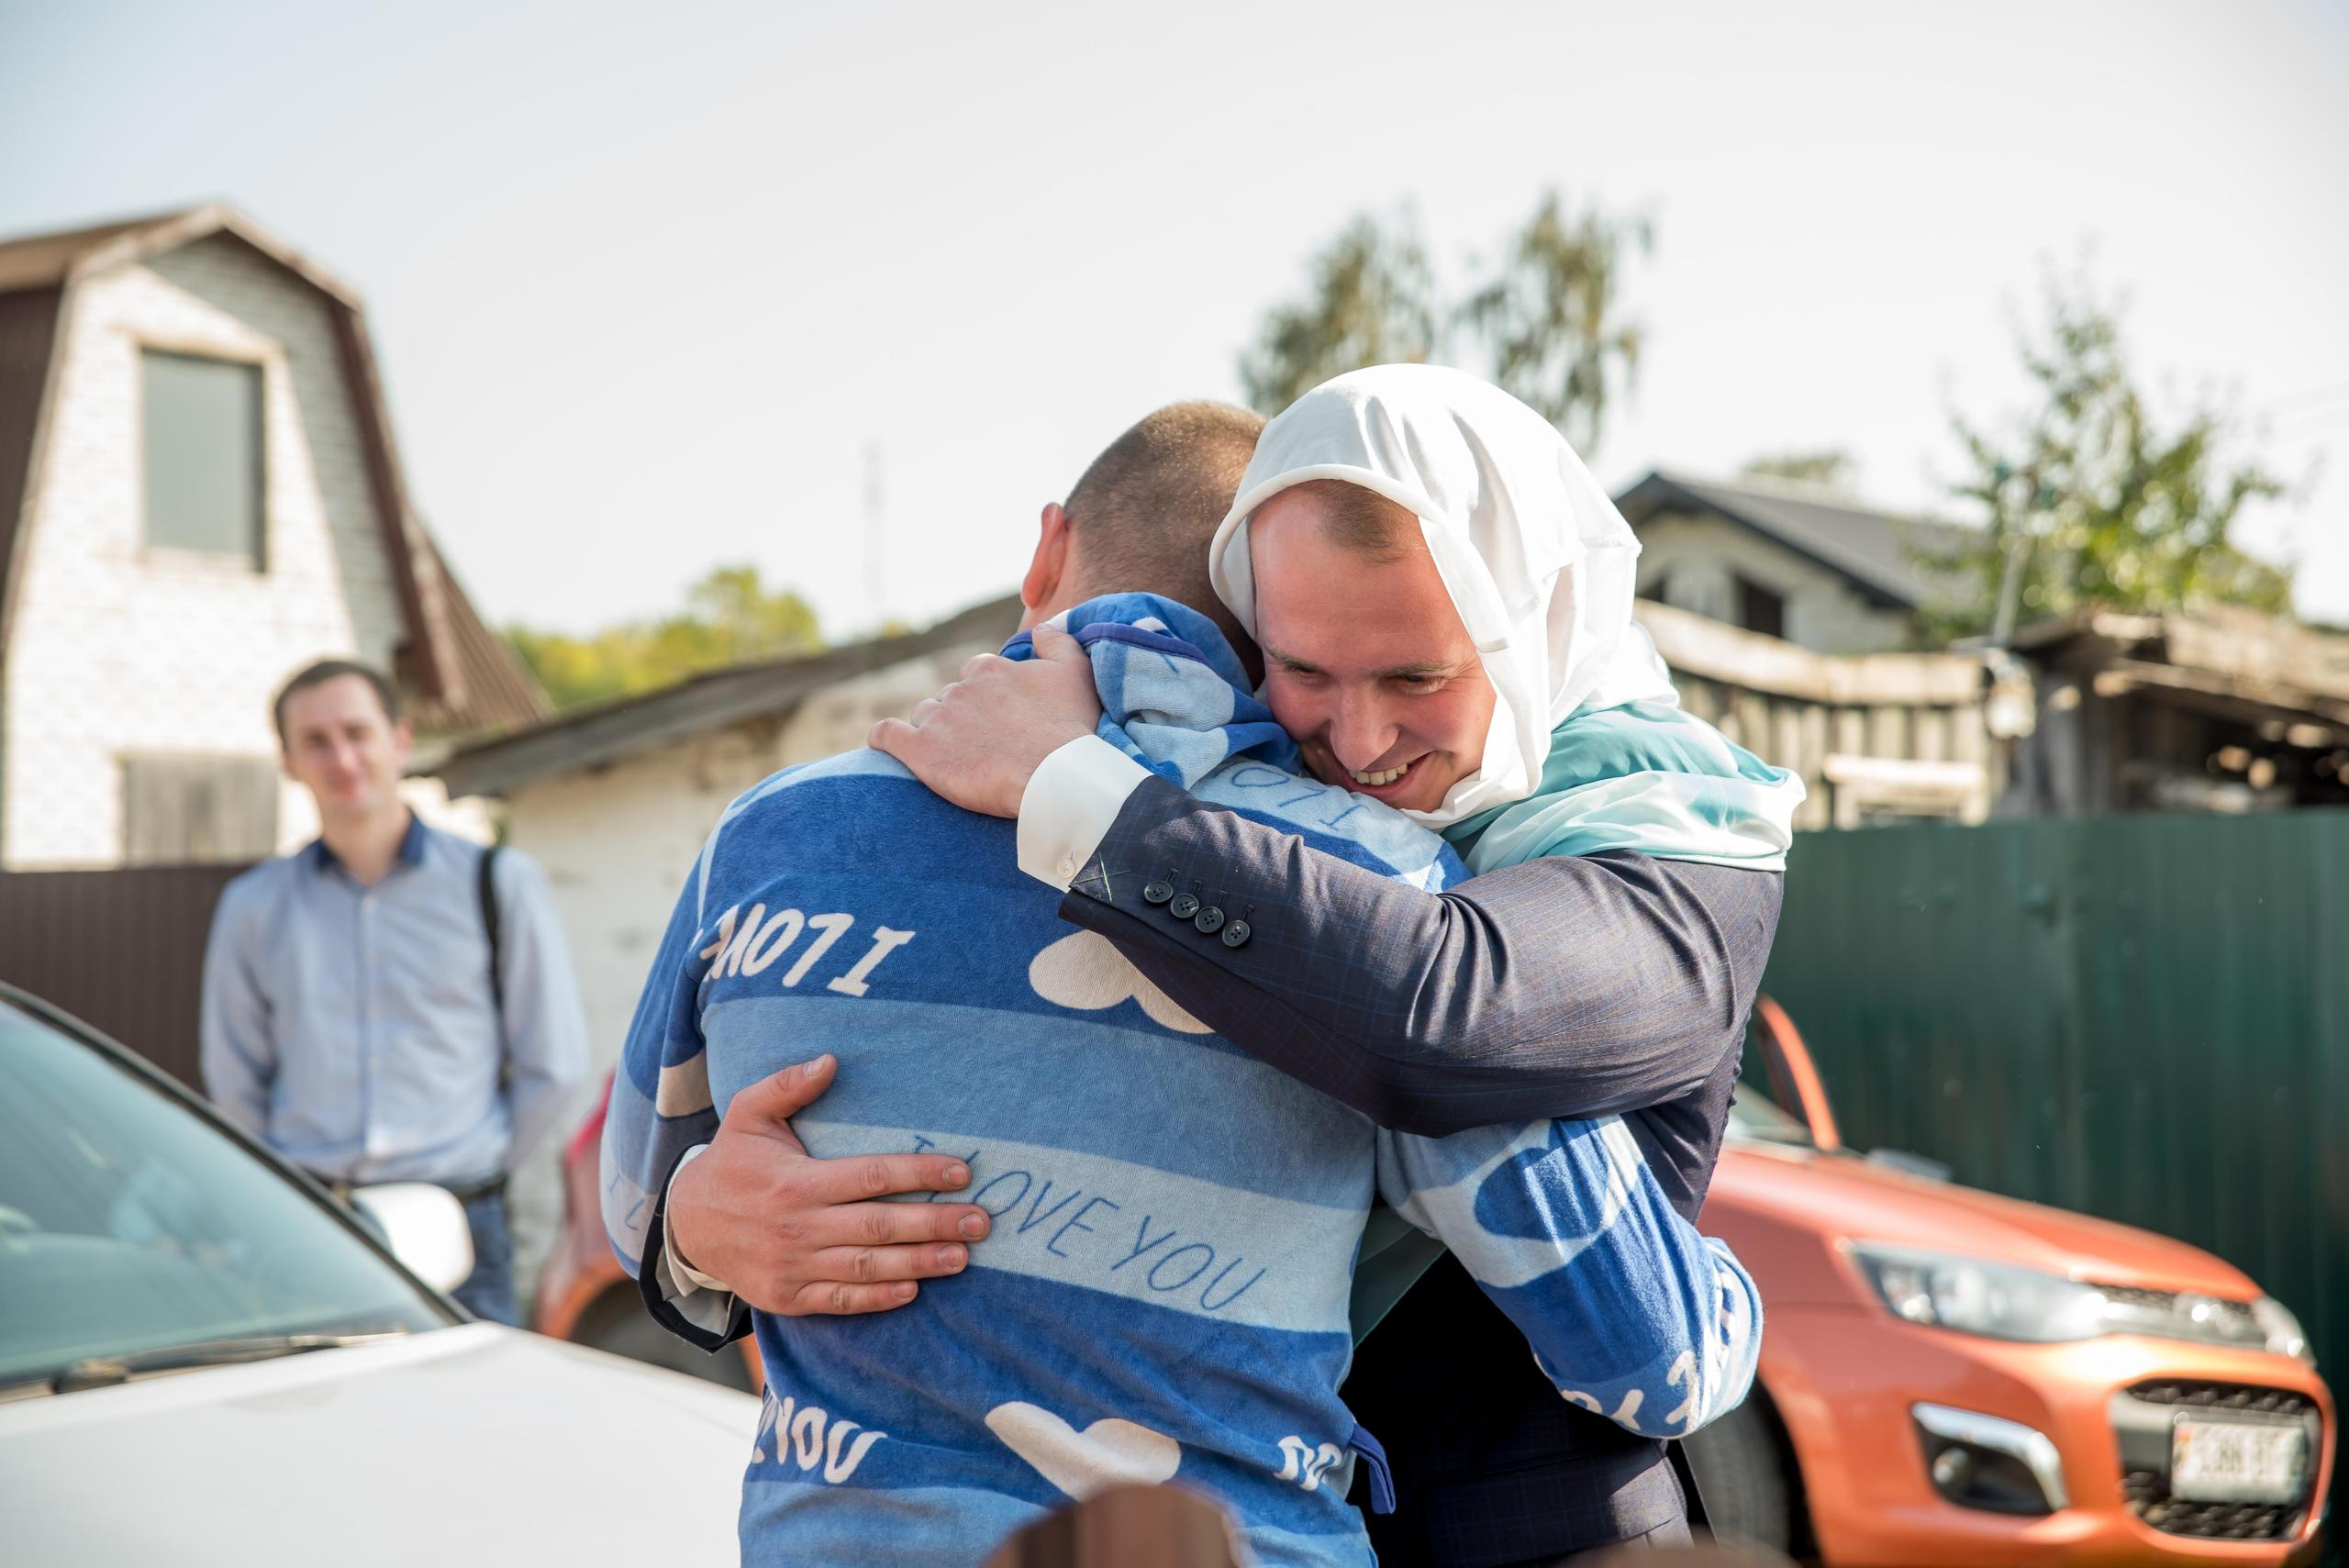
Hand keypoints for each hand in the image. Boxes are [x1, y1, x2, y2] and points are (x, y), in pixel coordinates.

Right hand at [666, 1054, 991, 1314]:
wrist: (686, 1226)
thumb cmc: (732, 1163)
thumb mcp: (747, 1114)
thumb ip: (786, 1085)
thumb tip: (831, 1059)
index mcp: (797, 1181)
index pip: (871, 1176)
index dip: (918, 1172)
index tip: (962, 1171)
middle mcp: (798, 1226)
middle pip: (879, 1225)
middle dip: (934, 1223)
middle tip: (980, 1222)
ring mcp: (793, 1266)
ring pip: (866, 1267)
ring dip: (918, 1263)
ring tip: (962, 1258)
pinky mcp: (787, 1297)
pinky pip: (840, 1302)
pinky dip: (877, 1299)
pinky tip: (913, 1289)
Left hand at [869, 622, 1101, 816]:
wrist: (1055, 778)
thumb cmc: (1069, 729)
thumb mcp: (1075, 672)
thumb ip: (1056, 641)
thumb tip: (1038, 628)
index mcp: (990, 669)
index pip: (976, 675)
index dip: (987, 697)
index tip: (1000, 720)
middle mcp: (960, 688)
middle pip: (949, 698)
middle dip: (961, 717)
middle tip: (984, 745)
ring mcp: (937, 719)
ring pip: (923, 716)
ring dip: (933, 731)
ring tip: (954, 757)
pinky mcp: (920, 750)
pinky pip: (886, 735)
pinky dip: (884, 738)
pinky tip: (886, 746)